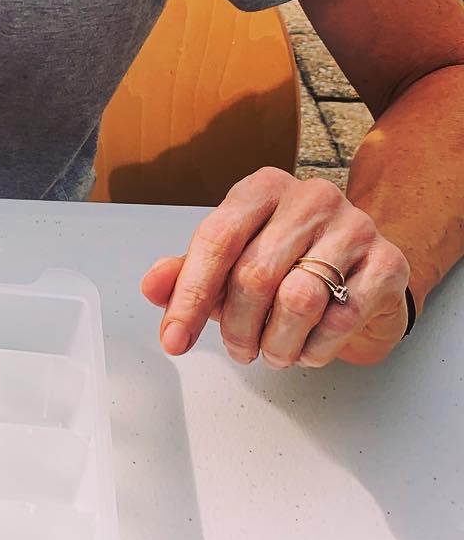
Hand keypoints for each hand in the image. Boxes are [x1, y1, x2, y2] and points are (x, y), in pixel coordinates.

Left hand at [140, 167, 411, 369]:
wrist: (365, 265)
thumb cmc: (290, 259)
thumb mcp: (234, 258)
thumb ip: (189, 271)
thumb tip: (151, 288)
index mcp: (262, 187)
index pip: (216, 239)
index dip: (189, 295)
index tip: (173, 339)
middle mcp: (309, 198)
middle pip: (254, 274)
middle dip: (236, 327)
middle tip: (237, 350)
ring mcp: (353, 226)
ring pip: (298, 300)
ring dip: (276, 343)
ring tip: (271, 352)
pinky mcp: (387, 263)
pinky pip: (342, 319)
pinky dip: (316, 348)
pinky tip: (308, 347)